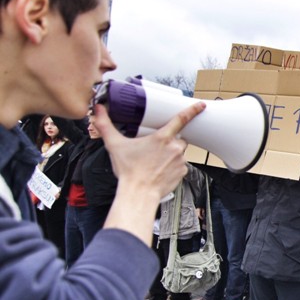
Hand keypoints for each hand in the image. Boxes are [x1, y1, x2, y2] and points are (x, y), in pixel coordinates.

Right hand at [94, 102, 205, 244]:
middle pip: (177, 138)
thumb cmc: (129, 172)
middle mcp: (175, 147)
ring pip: (179, 152)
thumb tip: (98, 111)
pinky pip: (181, 165)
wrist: (138, 194)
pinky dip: (173, 166)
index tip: (201, 105)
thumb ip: (105, 126)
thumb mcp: (115, 145)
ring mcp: (181, 160)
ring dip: (171, 154)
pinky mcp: (183, 172)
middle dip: (168, 141)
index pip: (181, 119)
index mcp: (162, 138)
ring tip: (155, 162)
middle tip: (155, 150)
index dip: (193, 110)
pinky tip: (161, 170)